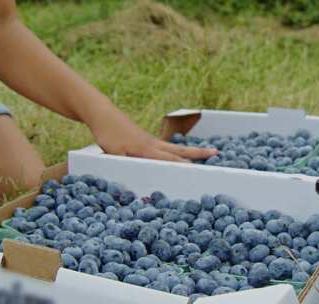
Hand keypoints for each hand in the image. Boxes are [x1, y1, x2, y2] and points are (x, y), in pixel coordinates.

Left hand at [90, 109, 216, 161]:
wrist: (102, 114)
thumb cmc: (107, 134)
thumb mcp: (115, 154)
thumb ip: (128, 165)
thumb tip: (139, 178)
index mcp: (147, 149)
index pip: (170, 159)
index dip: (185, 166)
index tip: (201, 170)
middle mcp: (153, 143)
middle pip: (179, 150)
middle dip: (198, 153)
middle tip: (216, 153)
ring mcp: (151, 140)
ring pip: (175, 148)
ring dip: (191, 151)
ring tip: (207, 152)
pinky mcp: (145, 139)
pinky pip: (166, 147)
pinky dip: (177, 151)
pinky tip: (179, 154)